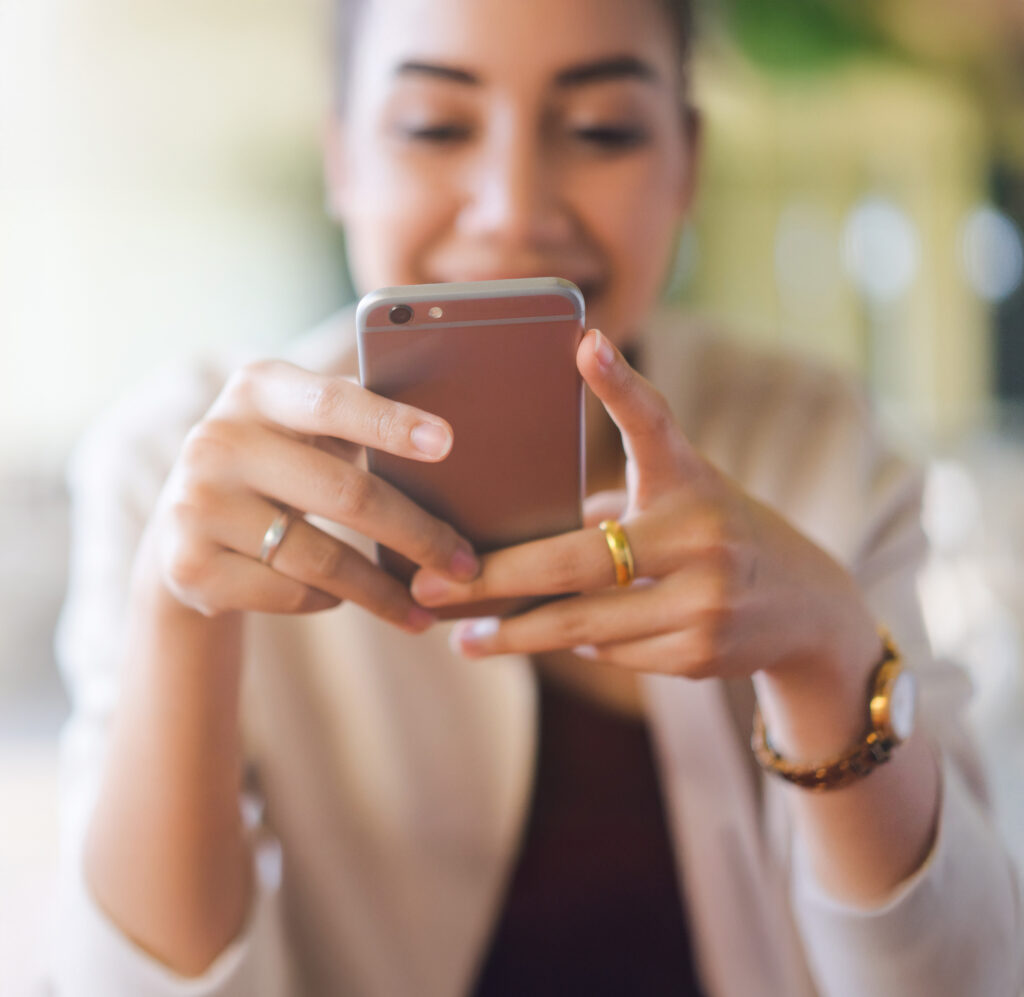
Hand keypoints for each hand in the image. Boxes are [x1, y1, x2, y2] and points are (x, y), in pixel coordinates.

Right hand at [146, 359, 478, 628]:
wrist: (184, 527)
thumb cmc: (280, 464)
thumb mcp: (302, 428)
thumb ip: (356, 421)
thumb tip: (451, 446)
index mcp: (258, 389)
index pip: (333, 403)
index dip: (391, 423)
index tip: (447, 443)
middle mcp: (217, 440)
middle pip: (346, 494)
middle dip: (418, 535)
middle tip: (465, 564)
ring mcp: (196, 505)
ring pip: (322, 559)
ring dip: (384, 591)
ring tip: (426, 607)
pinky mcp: (189, 566)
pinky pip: (290, 593)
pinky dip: (329, 600)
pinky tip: (343, 598)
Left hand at [411, 329, 878, 687]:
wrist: (805, 606)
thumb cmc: (715, 534)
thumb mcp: (683, 499)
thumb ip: (614, 505)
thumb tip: (509, 534)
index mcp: (691, 480)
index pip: (654, 424)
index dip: (619, 384)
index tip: (584, 341)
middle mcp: (703, 534)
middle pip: (577, 560)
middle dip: (495, 579)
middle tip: (432, 585)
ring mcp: (708, 598)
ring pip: (585, 623)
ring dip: (518, 633)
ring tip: (464, 636)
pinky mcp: (704, 652)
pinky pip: (611, 654)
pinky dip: (575, 647)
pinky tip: (546, 641)